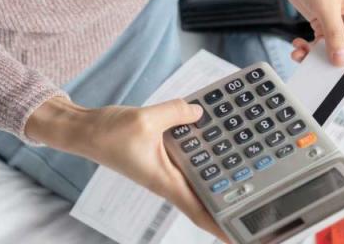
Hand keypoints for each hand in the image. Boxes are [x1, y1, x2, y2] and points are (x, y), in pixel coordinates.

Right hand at [26, 97, 227, 241]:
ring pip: (198, 182)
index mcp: (165, 181)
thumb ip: (176, 113)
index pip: (199, 212)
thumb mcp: (145, 120)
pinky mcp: (162, 158)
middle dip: (228, 209)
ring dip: (219, 183)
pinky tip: (218, 144)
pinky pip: (189, 161)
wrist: (85, 131)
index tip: (241, 239)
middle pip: (204, 202)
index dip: (221, 227)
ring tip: (247, 181)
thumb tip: (200, 111)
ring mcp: (165, 171)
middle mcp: (167, 181)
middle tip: (257, 210)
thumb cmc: (109, 133)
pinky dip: (205, 157)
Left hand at [273, 0, 343, 79]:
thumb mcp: (324, 6)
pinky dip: (311, 51)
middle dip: (343, 67)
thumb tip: (341, 63)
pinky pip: (324, 47)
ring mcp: (342, 22)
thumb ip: (335, 36)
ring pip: (340, 54)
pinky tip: (298, 46)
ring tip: (303, 55)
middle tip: (325, 74)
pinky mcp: (325, 23)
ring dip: (321, 60)